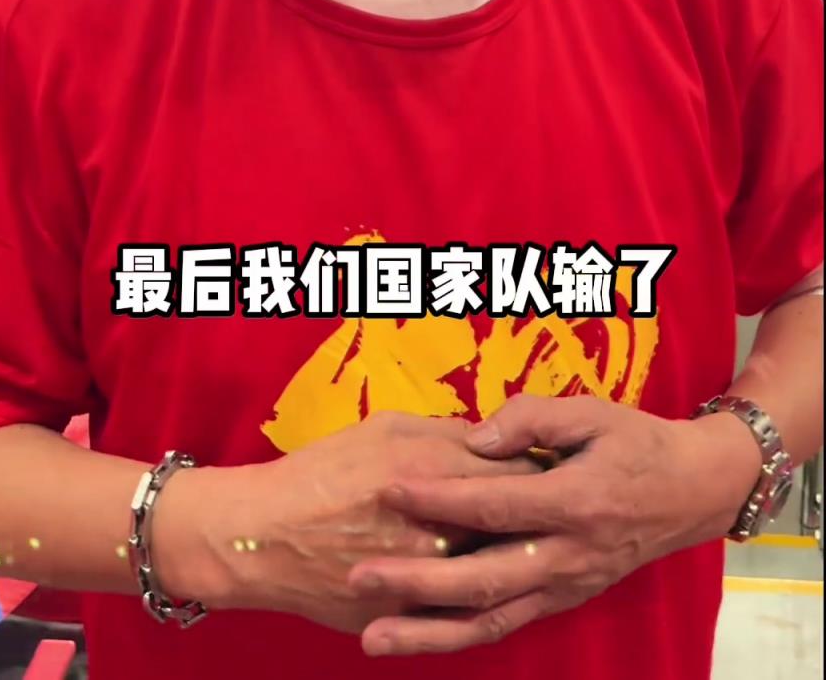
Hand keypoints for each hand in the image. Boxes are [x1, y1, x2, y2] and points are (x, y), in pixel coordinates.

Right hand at [155, 410, 540, 633]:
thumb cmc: (323, 471)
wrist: (265, 536)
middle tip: (557, 504)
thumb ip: (446, 431)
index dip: (542, 466)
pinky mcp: (411, 614)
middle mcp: (437, 524)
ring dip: (520, 556)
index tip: (555, 462)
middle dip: (541, 512)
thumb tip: (490, 438)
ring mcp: (426, 576)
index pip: (516, 468)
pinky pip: (464, 612)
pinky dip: (486, 597)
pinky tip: (500, 582)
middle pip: (515, 521)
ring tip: (536, 543)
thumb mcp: (387, 427)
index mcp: (433, 468)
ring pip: (497, 569)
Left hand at [348, 393, 762, 655]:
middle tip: (358, 573)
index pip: (495, 505)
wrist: (691, 492)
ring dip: (426, 631)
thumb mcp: (591, 412)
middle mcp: (567, 555)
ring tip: (370, 636)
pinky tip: (416, 637)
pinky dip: (457, 636)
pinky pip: (504, 625)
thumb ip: (530, 419)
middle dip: (415, 581)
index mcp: (575, 502)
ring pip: (489, 620)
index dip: (440, 498)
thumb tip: (472, 439)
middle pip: (481, 578)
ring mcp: (565, 586)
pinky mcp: (562, 600)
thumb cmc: (636, 442)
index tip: (390, 489)